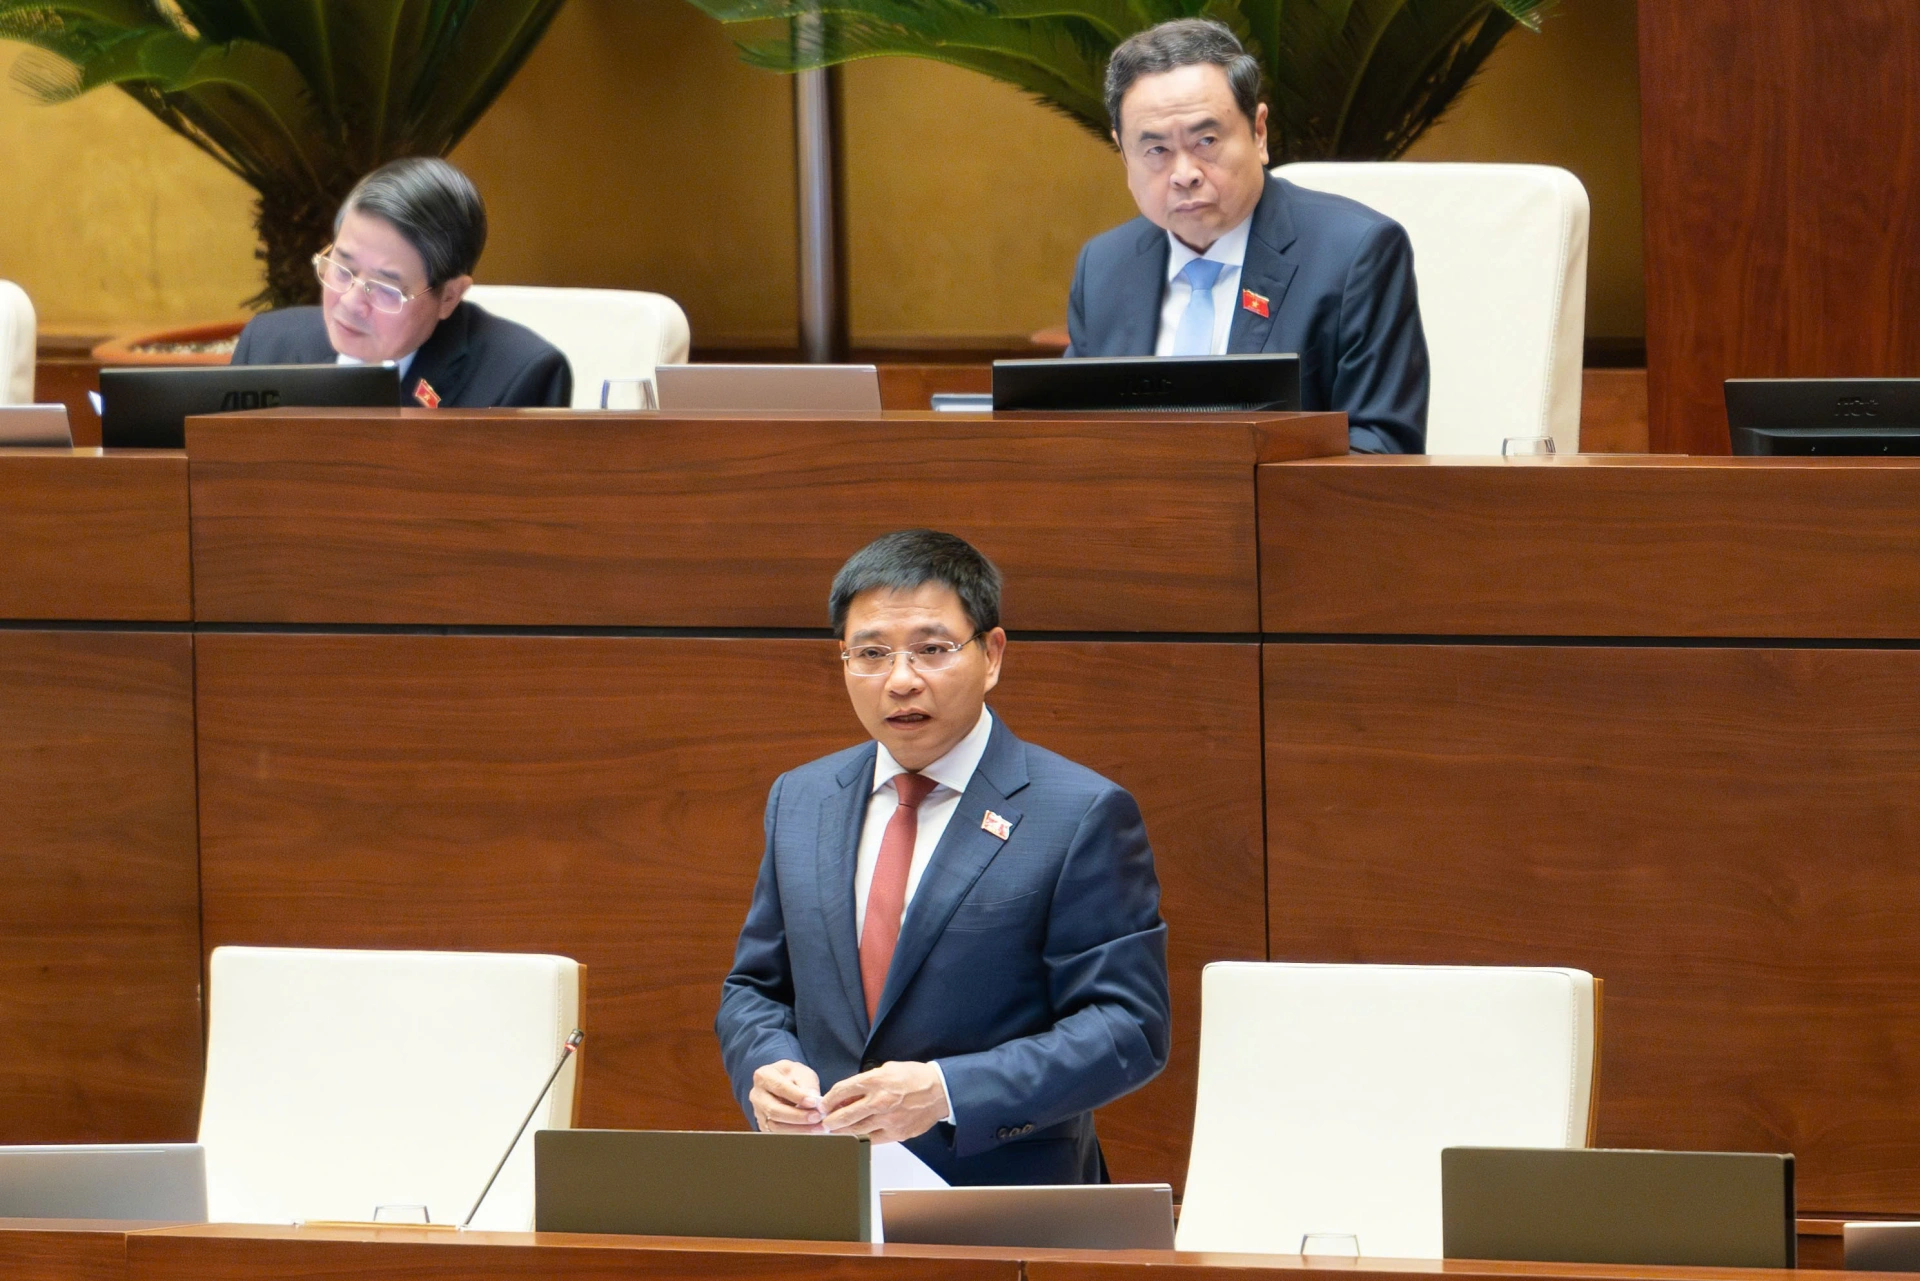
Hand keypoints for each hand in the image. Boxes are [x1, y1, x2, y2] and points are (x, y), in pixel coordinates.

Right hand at [750, 1060, 824, 1132]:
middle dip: (798, 1116)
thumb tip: (815, 1102)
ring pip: (775, 1126)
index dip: (797, 1096)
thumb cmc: (793, 1075)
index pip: (780, 1087)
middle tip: (817, 1117)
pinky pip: (778, 1134)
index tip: (814, 1102)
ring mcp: (758, 1112)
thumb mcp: (802, 1072)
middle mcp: (757, 1095)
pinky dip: (796, 1133)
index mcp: (764, 1076)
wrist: (784, 1082)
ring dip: (799, 1128)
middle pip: (774, 1110)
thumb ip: (808, 1086)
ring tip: (817, 1126)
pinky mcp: (764, 1125)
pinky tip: (810, 1131)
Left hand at [819, 1061, 948, 1143]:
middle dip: (829, 1120)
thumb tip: (846, 1095)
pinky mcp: (896, 1134)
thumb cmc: (914, 1078)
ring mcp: (888, 1120)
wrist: (939, 1091)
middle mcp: (879, 1101)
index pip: (841, 1091)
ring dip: (842, 1131)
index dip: (828, 1100)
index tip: (823, 1104)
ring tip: (835, 1130)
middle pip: (844, 1115)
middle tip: (824, 1122)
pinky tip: (855, 1135)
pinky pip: (872, 1139)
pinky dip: (860, 1138)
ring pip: (855, 1130)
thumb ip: (866, 1081)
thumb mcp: (886, 1069)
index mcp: (875, 1081)